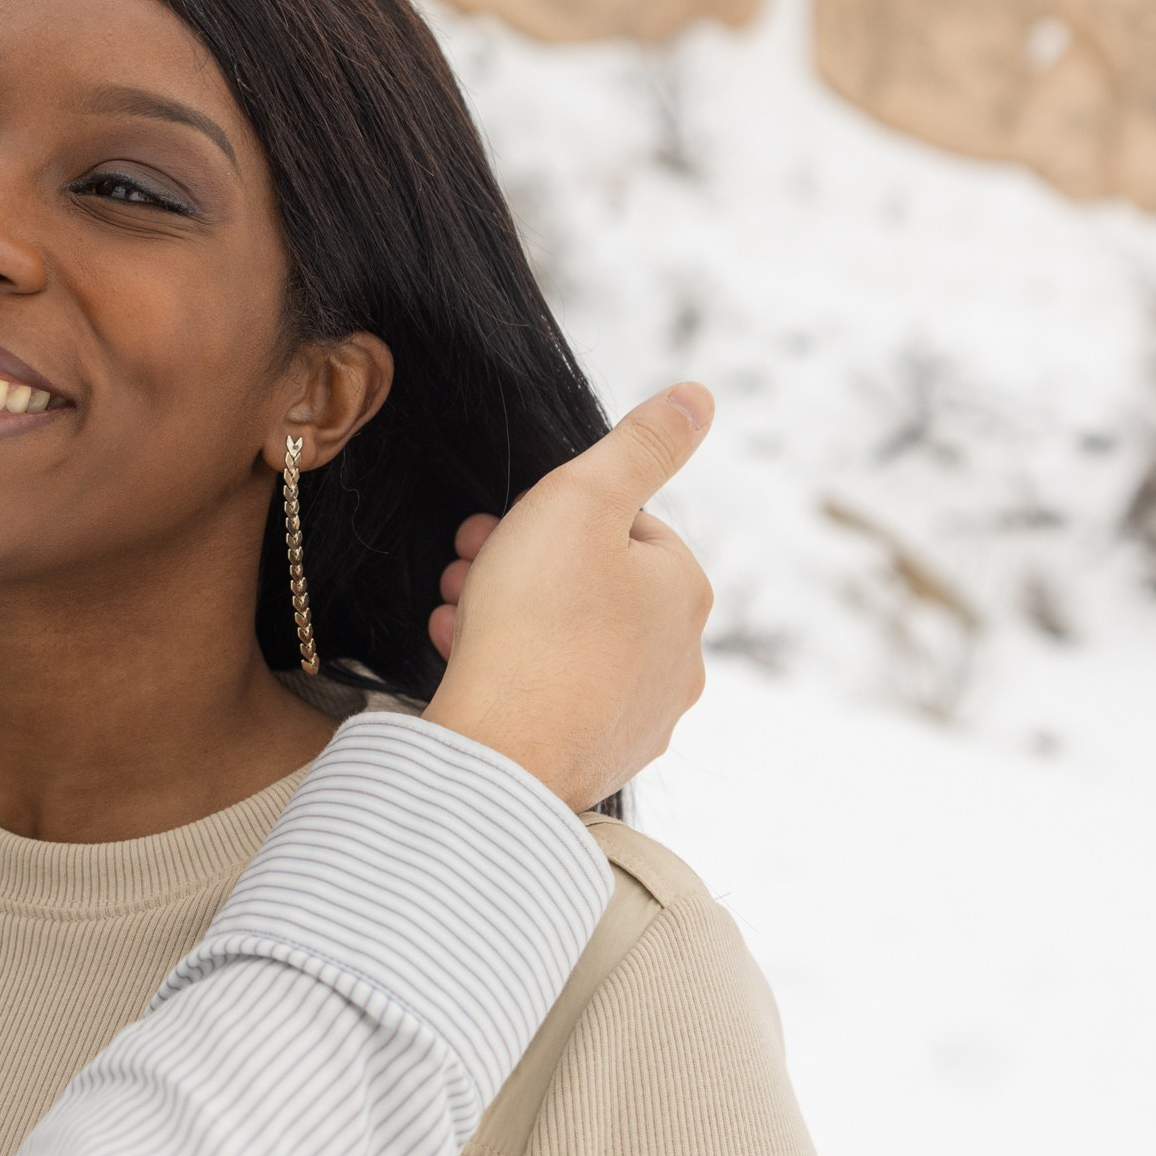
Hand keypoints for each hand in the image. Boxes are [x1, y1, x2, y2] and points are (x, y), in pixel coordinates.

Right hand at [423, 386, 714, 810]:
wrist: (504, 749)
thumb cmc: (538, 619)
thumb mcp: (582, 498)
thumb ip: (642, 444)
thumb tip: (699, 396)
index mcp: (685, 591)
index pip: (622, 525)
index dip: (552, 515)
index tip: (502, 522)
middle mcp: (679, 658)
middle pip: (591, 585)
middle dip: (523, 564)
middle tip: (466, 560)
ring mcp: (640, 716)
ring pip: (568, 642)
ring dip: (509, 615)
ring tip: (456, 610)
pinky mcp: (598, 759)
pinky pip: (553, 697)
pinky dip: (512, 672)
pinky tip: (466, 659)